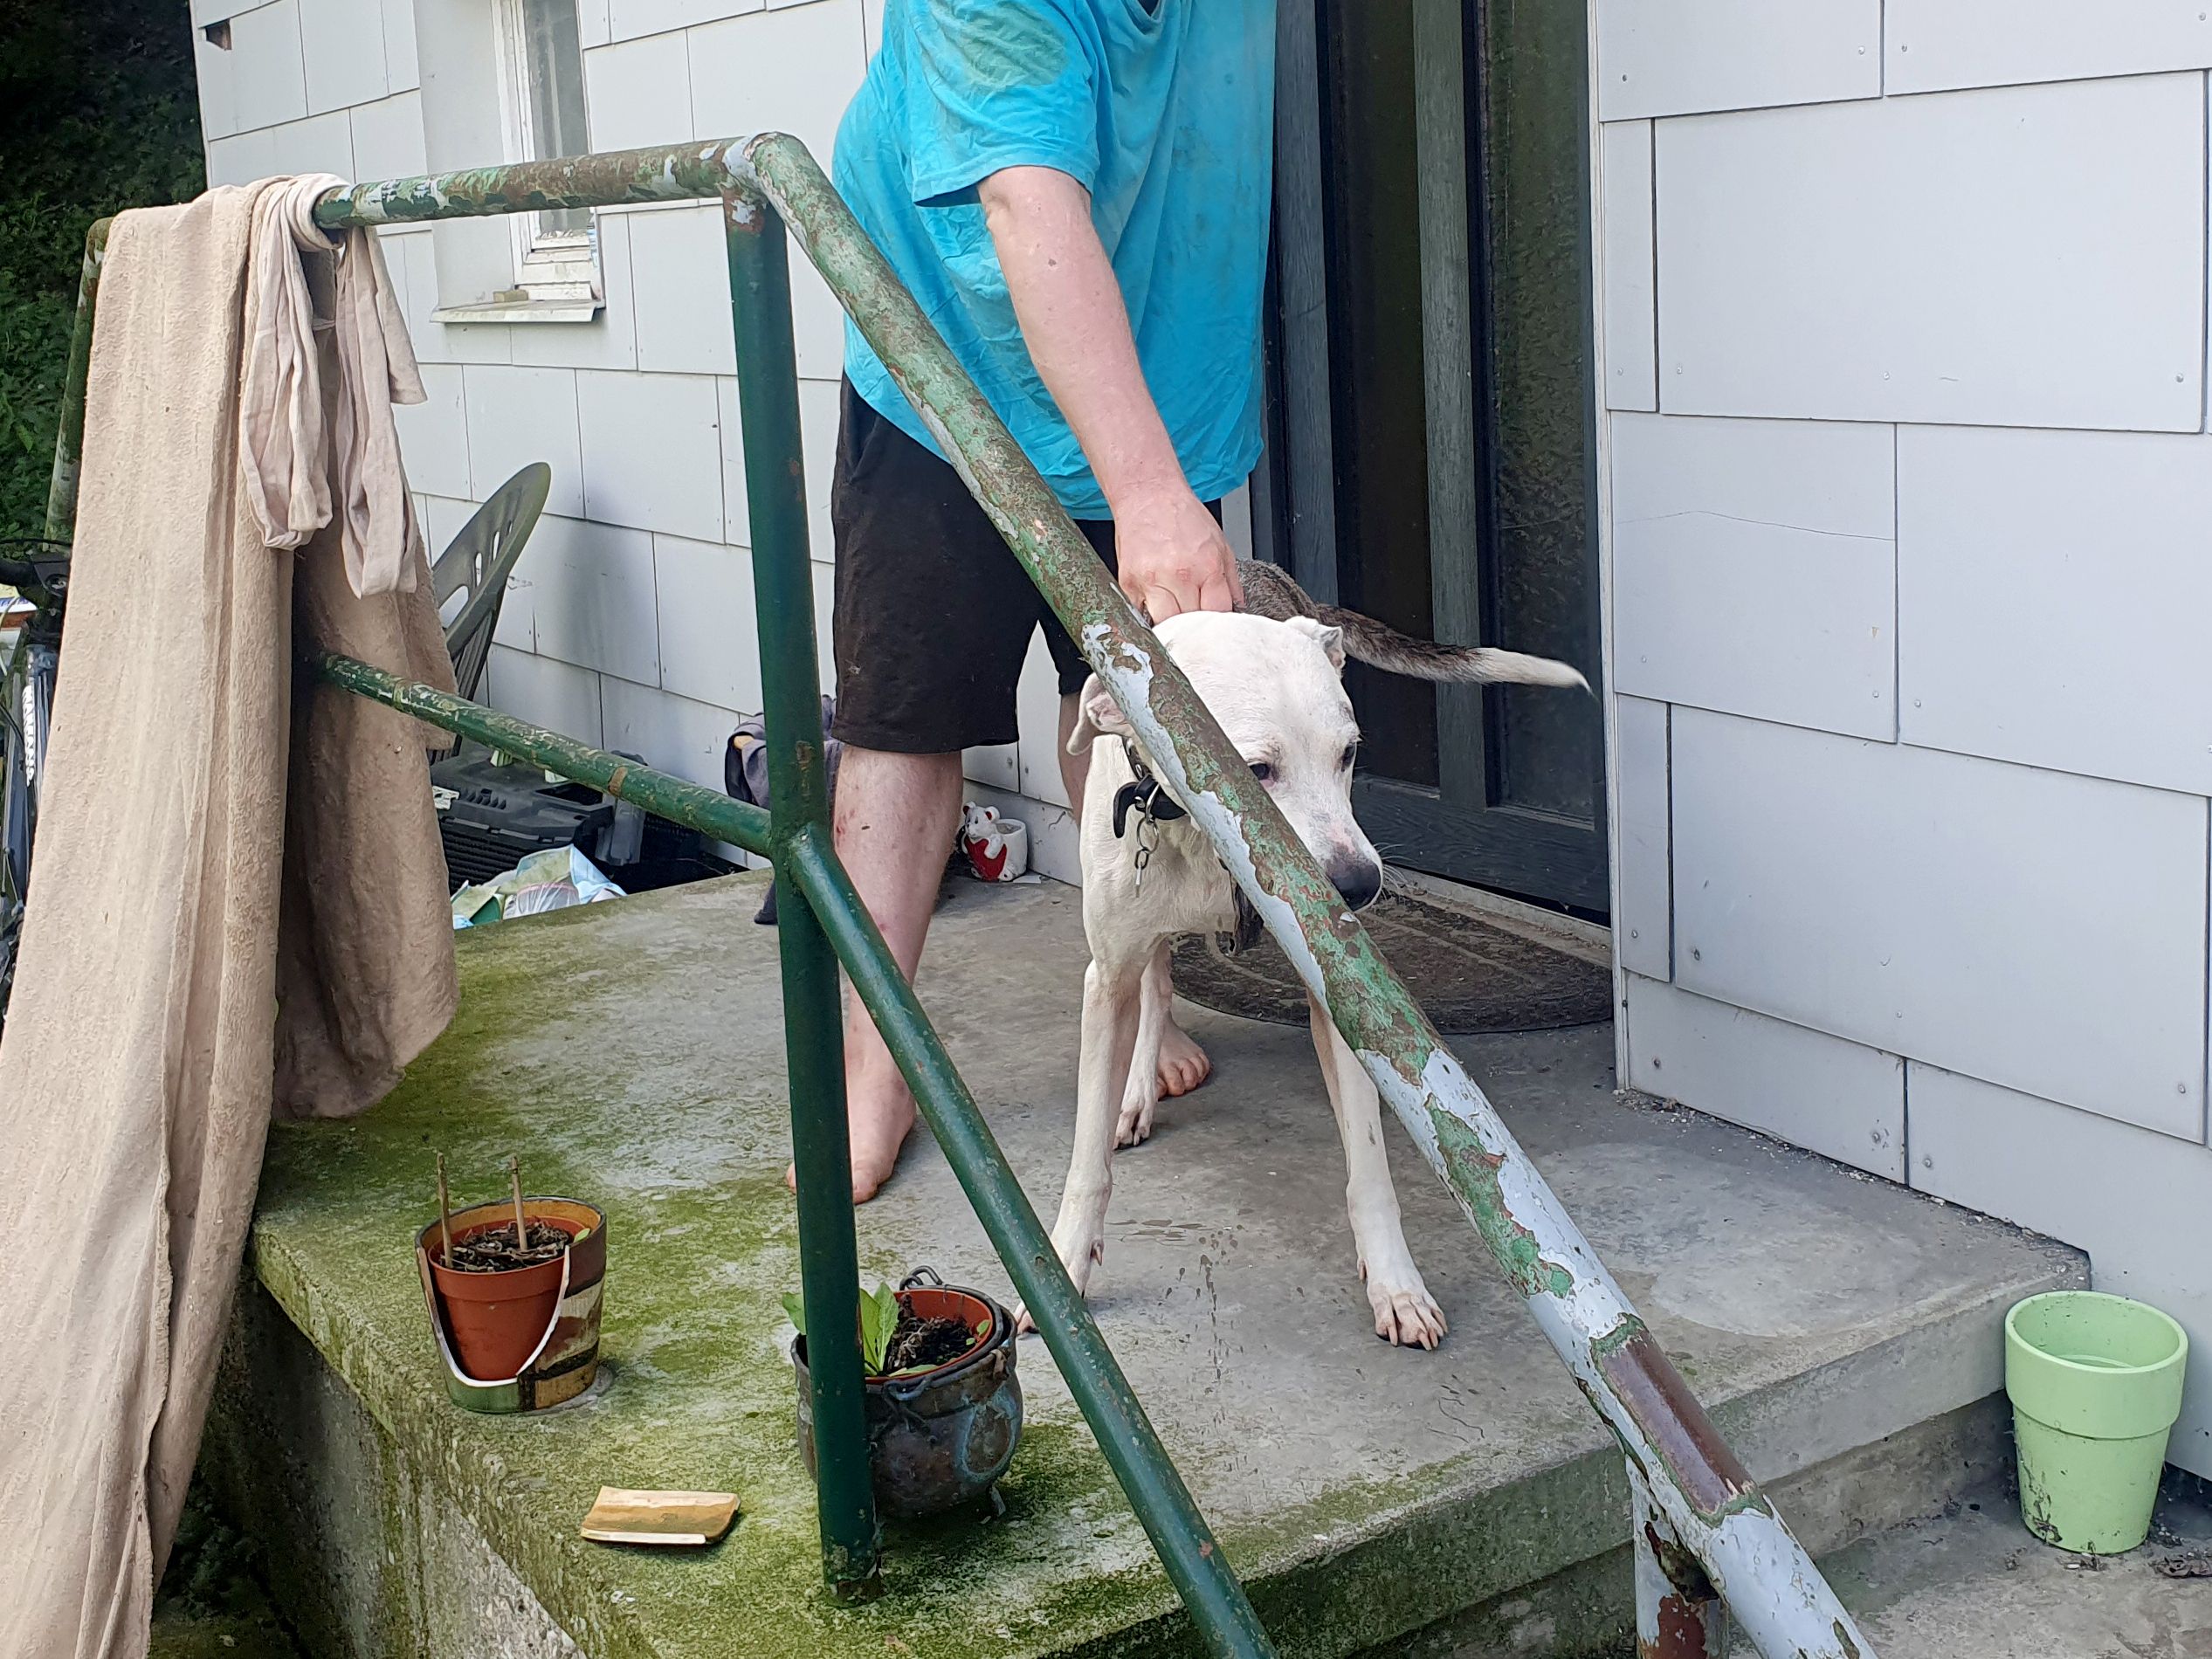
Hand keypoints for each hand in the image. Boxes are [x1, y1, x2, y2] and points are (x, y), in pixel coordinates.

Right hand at [1112, 486, 1243, 621]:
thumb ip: (1230, 580)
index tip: (1216, 625)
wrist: (1148, 494)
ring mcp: (1151, 582)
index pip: (1217, 614)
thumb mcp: (1219, 543)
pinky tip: (1157, 606)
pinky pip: (1141, 615)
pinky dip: (1150, 616)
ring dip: (1171, 628)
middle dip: (1196, 628)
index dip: (1218, 624)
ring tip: (1176, 618)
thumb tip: (1236, 607)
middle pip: (1191, 625)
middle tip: (1196, 623)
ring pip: (1164, 626)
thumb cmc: (1182, 515)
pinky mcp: (1128, 584)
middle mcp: (1178, 576)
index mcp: (1206, 567)